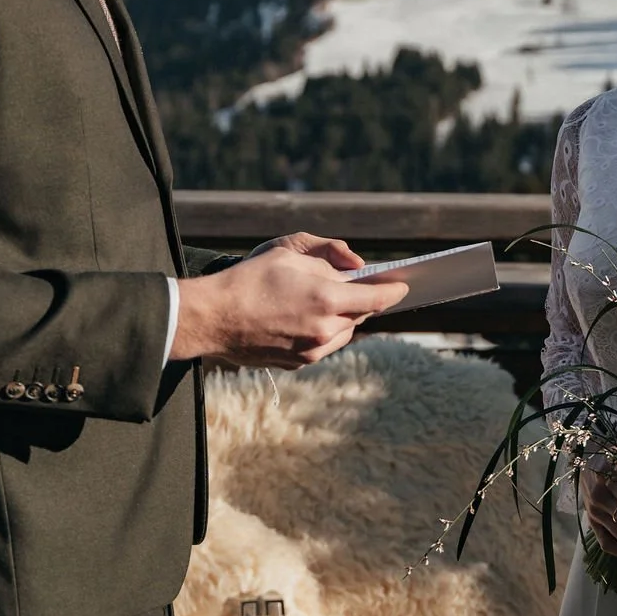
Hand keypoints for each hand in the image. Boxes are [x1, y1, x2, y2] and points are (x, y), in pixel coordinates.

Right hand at [170, 232, 404, 367]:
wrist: (213, 317)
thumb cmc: (250, 278)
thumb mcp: (289, 252)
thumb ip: (330, 257)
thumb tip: (357, 268)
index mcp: (326, 299)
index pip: (376, 298)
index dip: (393, 290)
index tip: (403, 286)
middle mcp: (324, 330)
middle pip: (361, 316)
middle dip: (363, 301)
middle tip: (362, 287)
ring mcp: (311, 351)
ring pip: (343, 333)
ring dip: (343, 318)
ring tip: (329, 301)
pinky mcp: (298, 363)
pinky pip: (323, 346)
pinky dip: (324, 332)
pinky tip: (308, 317)